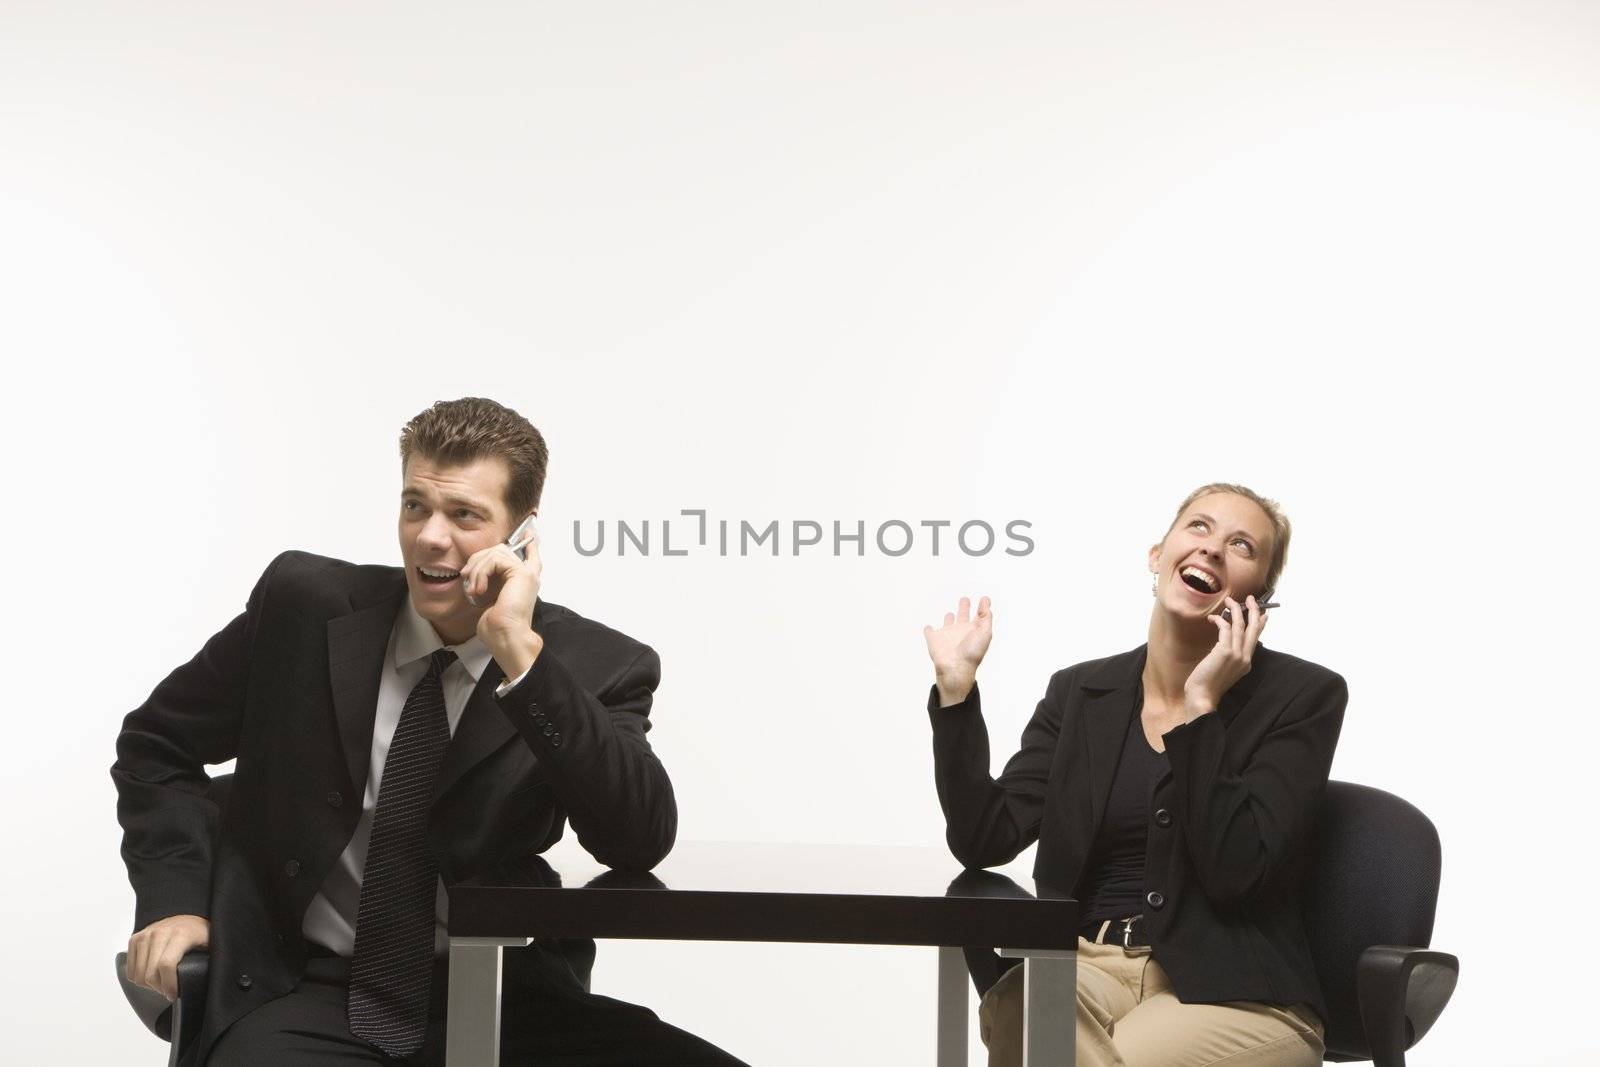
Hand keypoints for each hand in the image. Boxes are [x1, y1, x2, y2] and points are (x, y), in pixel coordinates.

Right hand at [125, 914, 208, 1001]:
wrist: (190, 919)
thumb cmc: (201, 935)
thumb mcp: (210, 947)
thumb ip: (203, 963)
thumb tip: (195, 984)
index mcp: (181, 934)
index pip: (166, 965)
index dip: (169, 986)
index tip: (174, 995)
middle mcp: (161, 931)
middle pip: (150, 973)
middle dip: (160, 988)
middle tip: (169, 991)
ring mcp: (146, 934)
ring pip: (138, 974)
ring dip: (149, 985)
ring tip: (163, 983)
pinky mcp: (136, 938)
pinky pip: (130, 970)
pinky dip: (139, 978)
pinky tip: (153, 975)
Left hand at [465, 527, 544, 677]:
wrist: (505, 637)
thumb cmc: (496, 625)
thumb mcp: (488, 598)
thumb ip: (487, 582)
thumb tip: (471, 573)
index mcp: (523, 580)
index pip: (530, 552)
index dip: (528, 540)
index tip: (529, 530)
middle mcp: (529, 574)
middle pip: (500, 549)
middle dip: (478, 559)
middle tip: (466, 576)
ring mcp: (527, 572)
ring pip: (495, 552)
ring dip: (477, 569)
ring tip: (472, 588)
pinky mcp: (521, 573)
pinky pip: (495, 559)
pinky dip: (481, 572)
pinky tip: (479, 589)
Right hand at [923, 596, 992, 705]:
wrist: (955, 669)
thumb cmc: (972, 653)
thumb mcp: (984, 632)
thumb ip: (986, 617)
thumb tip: (986, 601)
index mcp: (974, 630)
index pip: (980, 615)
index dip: (983, 607)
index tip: (985, 599)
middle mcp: (961, 631)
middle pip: (963, 616)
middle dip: (963, 607)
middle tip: (964, 599)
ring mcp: (947, 635)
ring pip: (947, 623)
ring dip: (948, 618)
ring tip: (949, 614)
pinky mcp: (934, 639)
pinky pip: (930, 632)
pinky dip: (929, 630)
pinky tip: (929, 628)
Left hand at [1183, 595, 1268, 719]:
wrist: (1203, 696)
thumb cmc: (1209, 683)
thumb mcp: (1225, 668)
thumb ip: (1230, 656)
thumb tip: (1227, 642)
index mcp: (1246, 662)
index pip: (1256, 638)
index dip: (1261, 623)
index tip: (1263, 613)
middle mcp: (1245, 657)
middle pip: (1254, 628)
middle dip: (1254, 611)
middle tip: (1250, 599)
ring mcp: (1237, 654)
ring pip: (1241, 625)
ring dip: (1235, 610)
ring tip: (1229, 601)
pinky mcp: (1225, 651)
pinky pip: (1226, 628)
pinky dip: (1220, 620)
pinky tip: (1213, 618)